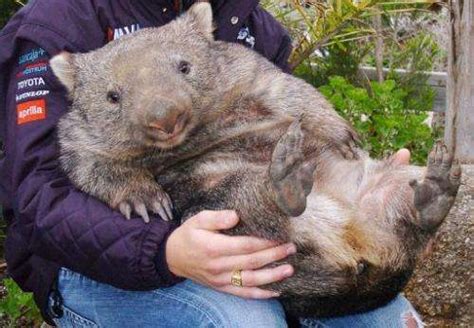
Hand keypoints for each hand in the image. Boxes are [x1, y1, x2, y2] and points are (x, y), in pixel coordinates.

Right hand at [165, 210, 295, 298]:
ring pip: (251, 280)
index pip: (246, 245)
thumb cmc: (189, 235)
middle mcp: (219, 266)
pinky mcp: (221, 288)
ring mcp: (221, 279)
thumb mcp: (198, 220)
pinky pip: (243, 294)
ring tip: (289, 269)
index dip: (265, 242)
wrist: (172, 257)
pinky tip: (276, 291)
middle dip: (274, 255)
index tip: (280, 236)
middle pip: (252, 262)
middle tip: (291, 248)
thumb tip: (236, 215)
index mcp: (214, 247)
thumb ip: (217, 217)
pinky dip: (260, 294)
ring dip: (272, 276)